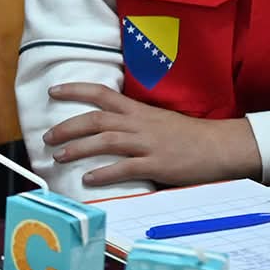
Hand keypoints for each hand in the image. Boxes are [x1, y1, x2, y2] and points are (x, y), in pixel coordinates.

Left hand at [44, 83, 261, 190]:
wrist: (222, 147)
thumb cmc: (190, 137)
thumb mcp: (158, 121)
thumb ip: (133, 123)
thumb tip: (107, 130)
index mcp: (139, 111)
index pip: (102, 93)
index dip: (75, 89)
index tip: (53, 91)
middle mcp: (140, 124)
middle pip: (96, 119)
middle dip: (67, 127)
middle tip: (47, 137)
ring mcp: (148, 144)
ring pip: (106, 141)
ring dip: (78, 149)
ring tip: (59, 157)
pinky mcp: (158, 164)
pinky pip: (125, 168)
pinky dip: (104, 174)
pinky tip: (88, 179)